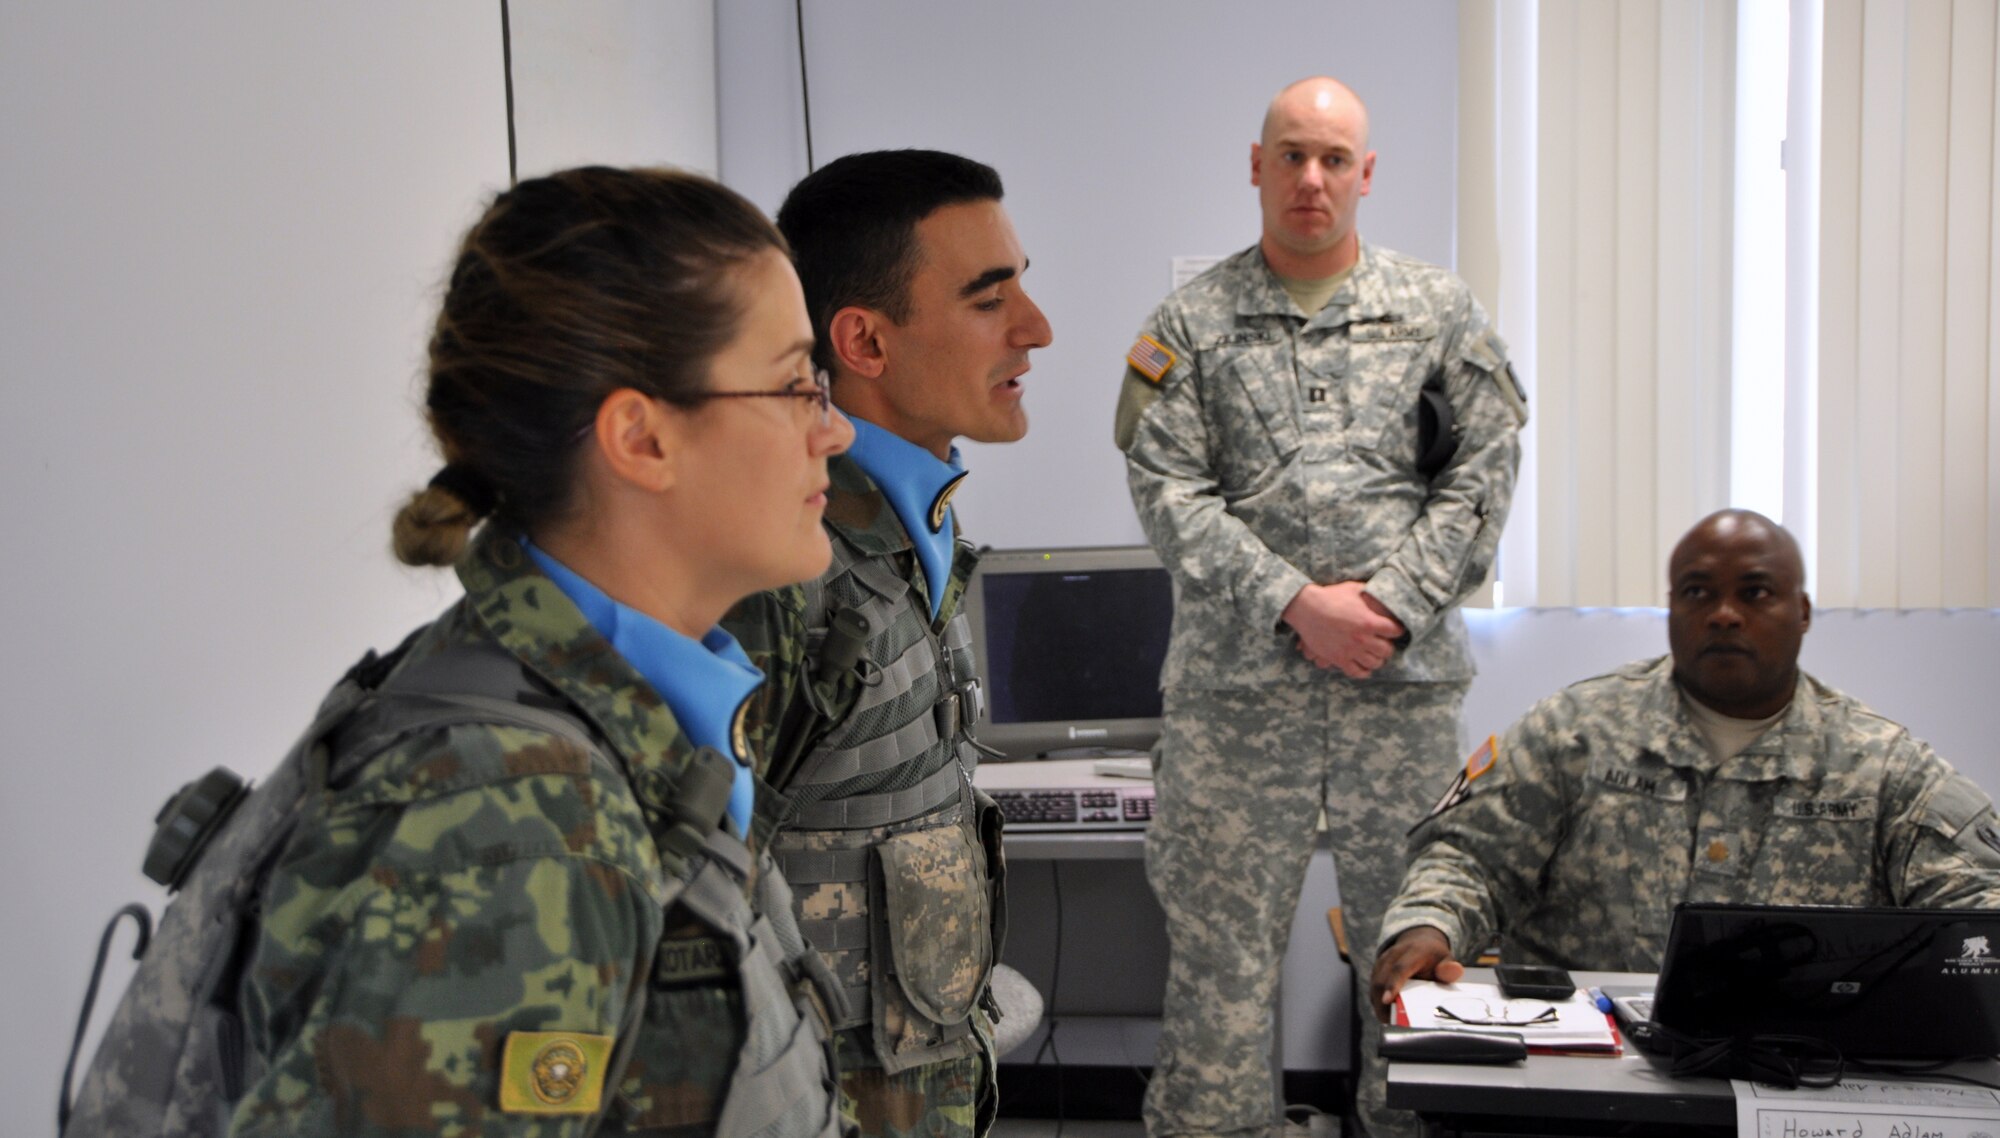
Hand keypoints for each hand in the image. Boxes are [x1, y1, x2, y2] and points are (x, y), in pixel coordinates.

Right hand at [1282, 581, 1404, 677]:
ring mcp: (1350, 651)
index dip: (1398, 629)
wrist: (1306, 608)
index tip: (1396, 629)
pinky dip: (1364, 672)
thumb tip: (1382, 592)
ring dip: (1377, 659)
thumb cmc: (1330, 596)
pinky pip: (1356, 672)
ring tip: (1375, 654)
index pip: (1395, 630)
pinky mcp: (1338, 658)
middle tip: (1384, 643)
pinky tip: (1365, 667)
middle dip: (1388, 646)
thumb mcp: (1354, 588)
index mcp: (1369, 621)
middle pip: (1387, 650)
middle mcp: (1362, 639)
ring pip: (1374, 663)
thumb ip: (1370, 592)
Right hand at [1369, 926, 1463, 1022]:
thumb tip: (1455, 971)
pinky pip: (1374, 989)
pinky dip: (1378, 1003)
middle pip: (1381, 980)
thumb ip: (1449, 967)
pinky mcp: (1376, 971)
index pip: (1400, 968)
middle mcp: (1392, 955)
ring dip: (1380, 1006)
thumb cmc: (1433, 956)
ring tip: (1390, 1022)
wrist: (1418, 941)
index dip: (1393, 984)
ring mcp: (1381, 963)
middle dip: (1383, 1003)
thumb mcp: (1445, 958)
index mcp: (1412, 952)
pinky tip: (1388, 1015)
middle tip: (1392, 1023)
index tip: (1388, 1000)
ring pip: (1375, 986)